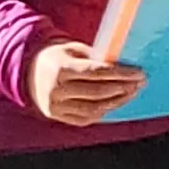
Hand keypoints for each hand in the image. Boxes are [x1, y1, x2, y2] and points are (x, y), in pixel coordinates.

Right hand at [25, 39, 143, 125]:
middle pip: (97, 92)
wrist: (28, 71)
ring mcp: (55, 106)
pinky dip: (104, 111)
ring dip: (117, 102)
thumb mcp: (74, 50)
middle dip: (123, 88)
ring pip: (94, 108)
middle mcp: (56, 89)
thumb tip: (126, 65)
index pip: (97, 73)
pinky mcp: (56, 116)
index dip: (121, 74)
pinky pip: (85, 118)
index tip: (139, 73)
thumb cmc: (58, 57)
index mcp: (60, 68)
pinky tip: (116, 103)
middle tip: (140, 83)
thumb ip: (96, 57)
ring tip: (132, 92)